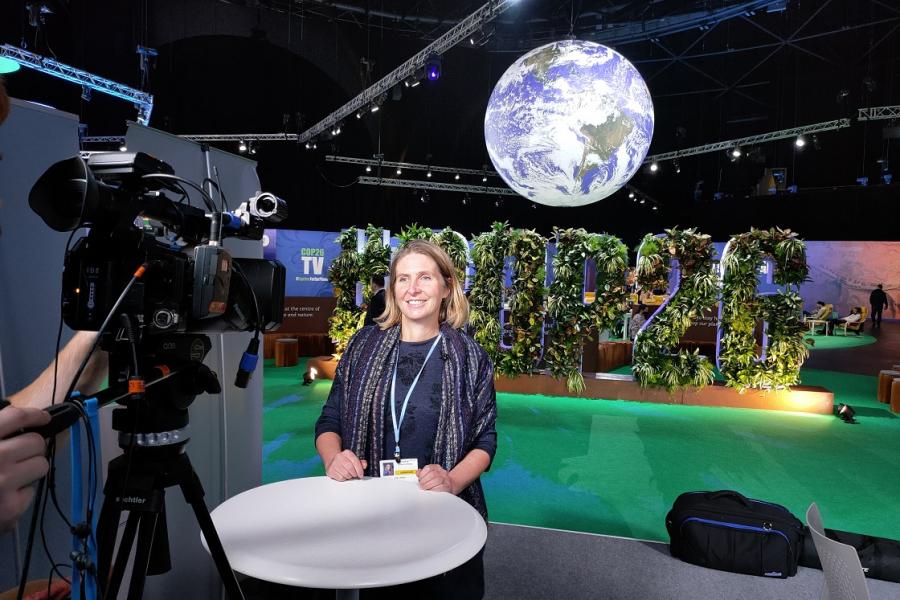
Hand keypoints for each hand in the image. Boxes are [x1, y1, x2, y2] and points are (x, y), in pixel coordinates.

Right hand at [0, 406, 50, 531]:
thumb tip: (16, 418)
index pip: (16, 417)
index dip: (34, 415)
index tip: (43, 418)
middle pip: (36, 442)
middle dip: (30, 448)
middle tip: (18, 456)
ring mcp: (4, 482)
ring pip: (41, 465)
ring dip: (30, 469)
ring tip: (11, 475)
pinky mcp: (11, 506)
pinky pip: (31, 491)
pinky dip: (21, 493)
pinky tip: (4, 495)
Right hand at [325, 450, 366, 480]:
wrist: (332, 460)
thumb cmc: (345, 461)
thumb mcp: (353, 459)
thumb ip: (360, 462)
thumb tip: (365, 465)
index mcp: (347, 453)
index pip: (355, 461)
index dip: (360, 470)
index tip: (361, 475)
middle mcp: (339, 456)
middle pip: (350, 468)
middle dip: (355, 474)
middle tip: (355, 475)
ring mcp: (334, 463)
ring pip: (345, 474)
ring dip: (349, 476)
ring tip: (349, 475)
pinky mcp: (330, 470)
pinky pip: (340, 478)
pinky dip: (344, 478)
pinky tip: (343, 475)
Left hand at [417, 464, 453, 493]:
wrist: (451, 485)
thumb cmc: (439, 480)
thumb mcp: (431, 474)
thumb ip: (423, 473)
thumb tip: (417, 473)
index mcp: (436, 467)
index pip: (429, 468)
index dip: (422, 474)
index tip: (419, 479)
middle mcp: (442, 472)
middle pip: (432, 474)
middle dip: (425, 481)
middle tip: (421, 486)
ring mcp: (446, 479)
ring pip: (437, 480)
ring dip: (429, 485)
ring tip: (425, 488)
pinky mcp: (448, 486)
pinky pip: (441, 487)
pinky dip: (434, 489)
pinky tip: (431, 490)